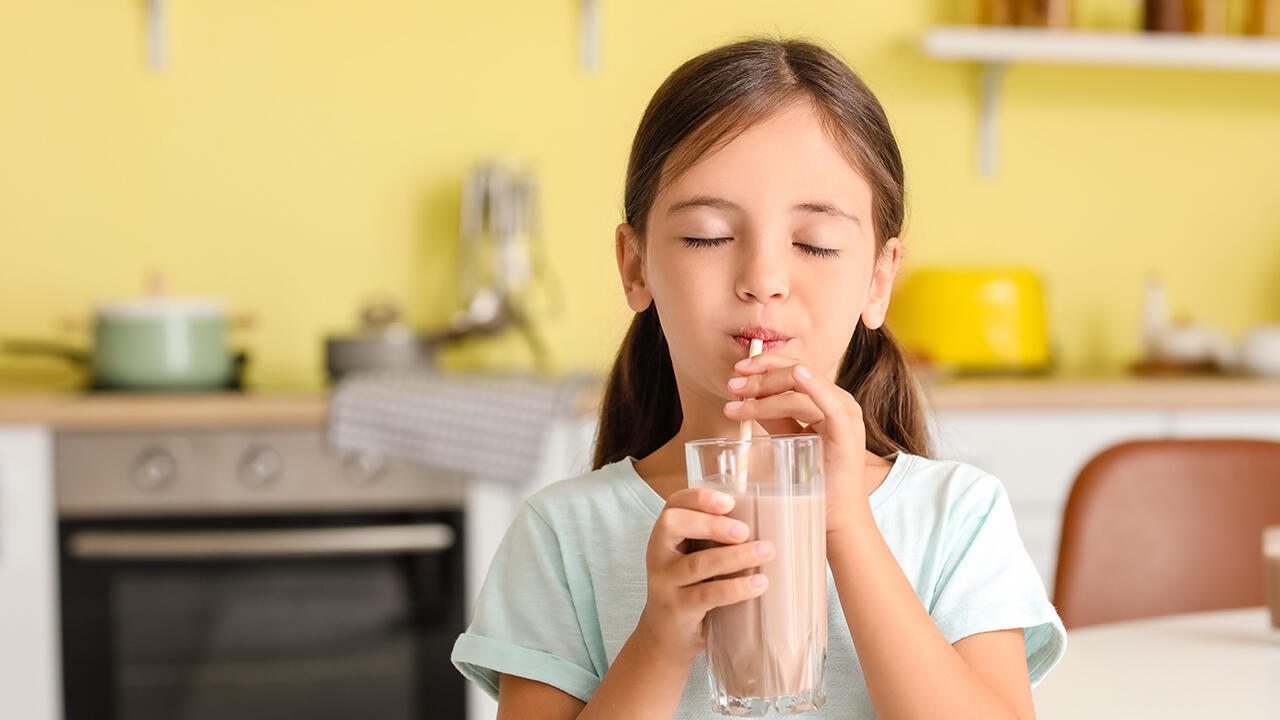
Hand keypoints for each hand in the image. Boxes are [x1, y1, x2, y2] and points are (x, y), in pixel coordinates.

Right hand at [636, 487, 776, 663]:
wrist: (667, 637)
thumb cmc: (690, 588)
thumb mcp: (694, 558)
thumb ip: (716, 539)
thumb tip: (771, 521)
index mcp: (665, 535)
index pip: (674, 504)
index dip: (699, 498)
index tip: (729, 501)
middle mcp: (658, 554)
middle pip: (673, 525)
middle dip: (711, 524)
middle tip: (745, 531)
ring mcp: (664, 583)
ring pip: (697, 563)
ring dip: (735, 556)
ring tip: (766, 552)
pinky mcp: (677, 609)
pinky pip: (706, 595)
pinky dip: (735, 588)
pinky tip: (758, 584)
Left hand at [724, 353, 869, 535]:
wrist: (833, 516)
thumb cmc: (813, 481)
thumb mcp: (788, 439)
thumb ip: (773, 416)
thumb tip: (744, 398)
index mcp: (827, 400)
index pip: (794, 371)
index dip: (765, 366)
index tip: (737, 373)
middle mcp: (840, 402)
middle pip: (796, 373)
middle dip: (760, 376)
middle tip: (733, 386)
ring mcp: (846, 415)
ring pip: (801, 387)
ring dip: (765, 390)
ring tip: (737, 403)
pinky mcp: (847, 432)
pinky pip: (828, 402)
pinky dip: (812, 385)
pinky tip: (796, 376)